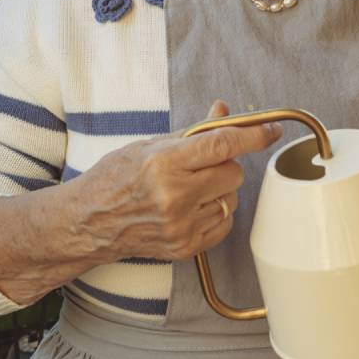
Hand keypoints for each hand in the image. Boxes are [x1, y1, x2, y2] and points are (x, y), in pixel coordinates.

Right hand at [80, 100, 280, 261]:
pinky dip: (216, 213)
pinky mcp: (185, 247)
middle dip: (224, 165)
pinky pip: (225, 224)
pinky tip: (191, 208)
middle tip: (200, 166)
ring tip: (189, 189)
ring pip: (232, 199)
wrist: (88, 221)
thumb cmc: (115, 178)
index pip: (223, 145)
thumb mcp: (149, 145)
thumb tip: (225, 112)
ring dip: (219, 190)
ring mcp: (181, 225)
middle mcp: (174, 196)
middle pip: (234, 173)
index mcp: (164, 164)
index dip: (253, 135)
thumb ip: (193, 132)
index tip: (270, 131)